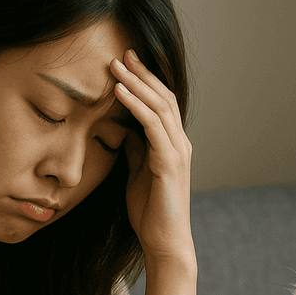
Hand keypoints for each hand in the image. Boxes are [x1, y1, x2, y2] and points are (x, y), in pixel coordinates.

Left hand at [110, 51, 194, 264]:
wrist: (164, 242)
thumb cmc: (151, 213)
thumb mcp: (137, 174)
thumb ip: (135, 150)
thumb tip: (123, 130)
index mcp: (172, 145)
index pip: (161, 104)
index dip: (144, 81)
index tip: (124, 62)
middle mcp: (180, 144)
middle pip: (163, 97)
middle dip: (142, 73)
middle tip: (121, 52)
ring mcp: (178, 152)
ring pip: (159, 106)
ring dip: (136, 83)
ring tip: (115, 65)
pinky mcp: (170, 163)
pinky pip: (153, 126)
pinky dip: (136, 106)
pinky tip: (120, 92)